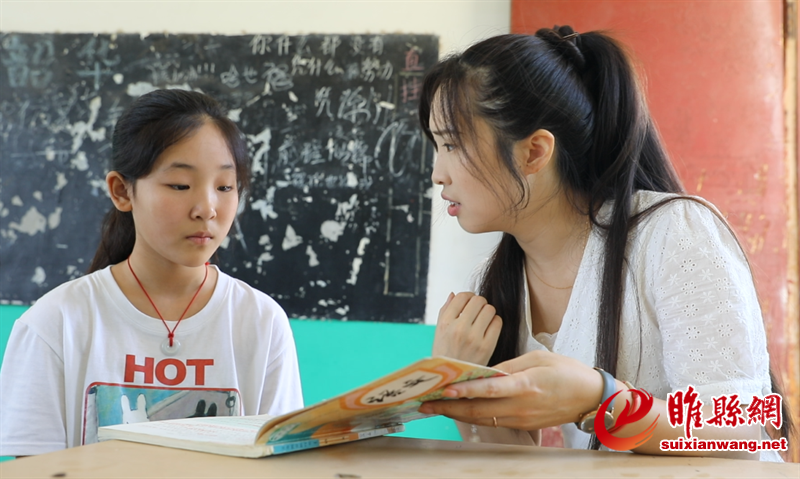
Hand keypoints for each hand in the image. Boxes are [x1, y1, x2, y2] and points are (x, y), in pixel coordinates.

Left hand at [418, 350, 603, 429]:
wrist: (591, 397)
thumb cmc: (567, 372)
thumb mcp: (539, 358)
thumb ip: (510, 366)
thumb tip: (485, 372)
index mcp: (526, 385)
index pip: (489, 389)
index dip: (465, 391)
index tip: (444, 389)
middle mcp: (521, 406)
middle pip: (478, 410)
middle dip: (449, 408)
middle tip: (425, 403)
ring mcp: (522, 419)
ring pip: (482, 419)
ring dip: (457, 414)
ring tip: (434, 407)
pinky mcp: (523, 425)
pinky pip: (493, 422)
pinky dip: (473, 416)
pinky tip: (459, 411)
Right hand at [432, 292, 501, 365]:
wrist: (451, 380)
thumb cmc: (445, 355)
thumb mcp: (438, 332)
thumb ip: (445, 311)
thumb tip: (454, 294)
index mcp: (445, 323)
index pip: (462, 296)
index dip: (468, 296)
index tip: (469, 302)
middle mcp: (459, 329)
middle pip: (478, 300)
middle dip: (479, 303)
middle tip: (477, 310)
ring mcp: (474, 338)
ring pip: (490, 309)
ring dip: (488, 312)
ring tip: (483, 320)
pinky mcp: (487, 347)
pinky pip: (497, 322)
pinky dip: (494, 322)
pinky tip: (488, 328)